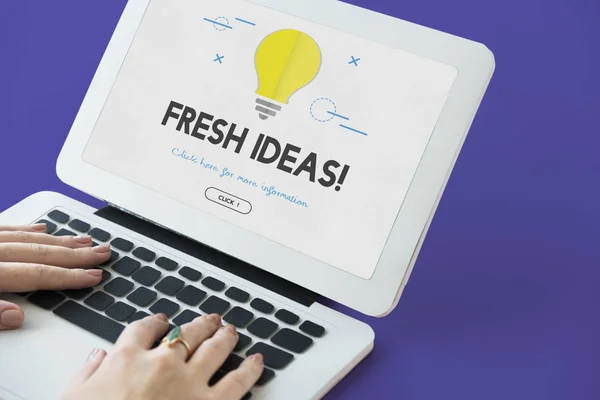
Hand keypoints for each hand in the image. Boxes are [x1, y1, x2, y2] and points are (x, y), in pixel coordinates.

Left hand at [0, 224, 110, 329]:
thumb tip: (16, 316)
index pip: (37, 275)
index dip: (68, 276)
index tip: (93, 276)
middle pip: (40, 253)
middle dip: (76, 255)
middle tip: (101, 253)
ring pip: (28, 238)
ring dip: (59, 241)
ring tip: (84, 241)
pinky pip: (7, 229)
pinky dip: (27, 230)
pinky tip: (43, 229)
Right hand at [63, 313, 263, 399]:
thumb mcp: (74, 397)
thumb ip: (87, 373)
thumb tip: (97, 357)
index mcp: (127, 358)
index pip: (145, 329)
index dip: (156, 322)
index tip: (162, 321)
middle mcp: (162, 363)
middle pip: (186, 333)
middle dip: (201, 324)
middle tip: (210, 320)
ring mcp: (189, 382)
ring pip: (214, 348)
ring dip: (225, 336)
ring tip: (231, 331)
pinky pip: (237, 382)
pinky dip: (250, 369)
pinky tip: (257, 361)